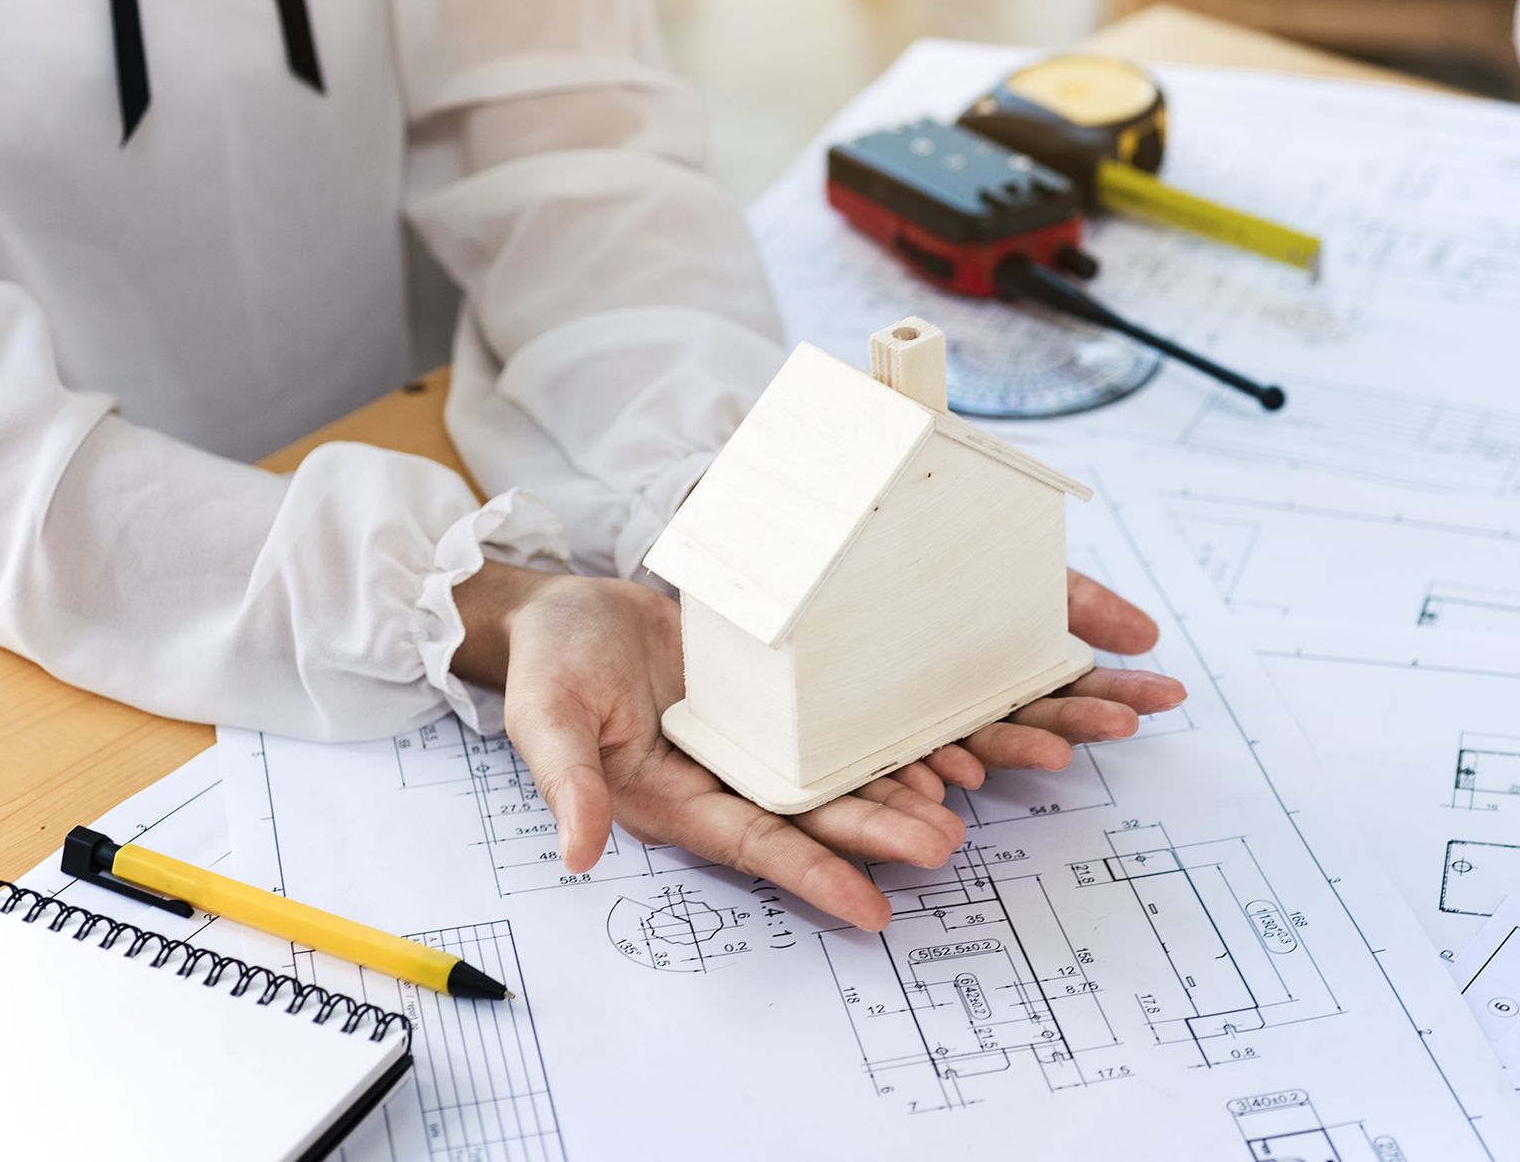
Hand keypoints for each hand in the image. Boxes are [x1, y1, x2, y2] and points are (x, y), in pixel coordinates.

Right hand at [453, 564, 1183, 930]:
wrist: (570, 614)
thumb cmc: (554, 666)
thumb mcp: (548, 719)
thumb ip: (568, 783)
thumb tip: (576, 853)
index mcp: (679, 801)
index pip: (757, 846)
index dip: (813, 876)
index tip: (870, 906)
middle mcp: (732, 782)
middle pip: (821, 817)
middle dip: (885, 832)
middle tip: (948, 846)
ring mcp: (761, 745)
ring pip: (847, 778)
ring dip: (908, 790)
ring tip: (971, 803)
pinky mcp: (781, 706)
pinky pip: (847, 725)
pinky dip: (897, 736)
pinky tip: (950, 744)